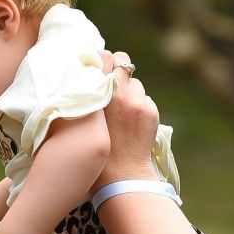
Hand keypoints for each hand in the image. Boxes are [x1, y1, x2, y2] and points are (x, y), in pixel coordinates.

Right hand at [94, 50, 160, 191]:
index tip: (100, 67)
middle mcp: (119, 93)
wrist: (121, 175)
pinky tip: (132, 124)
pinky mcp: (150, 111)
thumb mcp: (82, 121)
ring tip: (122, 113)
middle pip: (123, 63)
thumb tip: (93, 78)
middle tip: (114, 86)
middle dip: (119, 71)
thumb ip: (88, 96)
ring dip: (130, 92)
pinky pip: (145, 99)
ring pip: (135, 84)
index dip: (104, 60)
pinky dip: (139, 107)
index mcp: (99, 94)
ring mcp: (138, 102)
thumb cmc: (94, 151)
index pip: (106, 58)